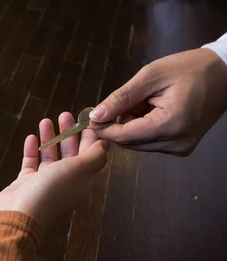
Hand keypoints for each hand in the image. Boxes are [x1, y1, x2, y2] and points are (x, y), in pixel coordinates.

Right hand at [0, 113, 108, 228]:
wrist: (19, 214)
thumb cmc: (51, 192)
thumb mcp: (80, 169)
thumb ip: (95, 155)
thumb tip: (105, 143)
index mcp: (82, 181)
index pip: (90, 155)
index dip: (89, 137)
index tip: (87, 120)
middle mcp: (65, 183)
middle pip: (70, 154)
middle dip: (68, 133)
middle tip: (65, 115)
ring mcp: (44, 184)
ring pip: (50, 156)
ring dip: (49, 138)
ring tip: (46, 120)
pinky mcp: (26, 184)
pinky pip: (31, 163)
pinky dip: (32, 150)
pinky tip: (31, 137)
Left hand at [89, 48, 226, 155]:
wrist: (226, 72)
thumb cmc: (190, 68)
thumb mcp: (151, 76)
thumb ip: (121, 98)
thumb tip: (95, 116)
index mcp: (171, 125)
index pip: (124, 136)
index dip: (104, 129)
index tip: (89, 118)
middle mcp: (176, 143)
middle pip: (129, 142)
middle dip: (119, 124)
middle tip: (122, 102)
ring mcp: (180, 148)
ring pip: (138, 143)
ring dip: (131, 126)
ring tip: (143, 102)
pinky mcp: (181, 148)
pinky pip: (150, 142)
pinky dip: (142, 128)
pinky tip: (151, 110)